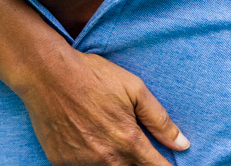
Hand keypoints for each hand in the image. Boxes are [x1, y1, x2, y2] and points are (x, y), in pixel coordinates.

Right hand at [19, 48, 188, 164]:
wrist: (48, 73)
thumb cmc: (93, 75)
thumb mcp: (133, 88)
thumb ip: (159, 119)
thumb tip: (182, 144)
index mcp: (128, 141)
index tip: (168, 165)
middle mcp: (106, 159)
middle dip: (139, 162)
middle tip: (130, 139)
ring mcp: (82, 163)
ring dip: (114, 160)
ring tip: (105, 132)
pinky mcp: (61, 162)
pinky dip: (89, 158)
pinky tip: (86, 136)